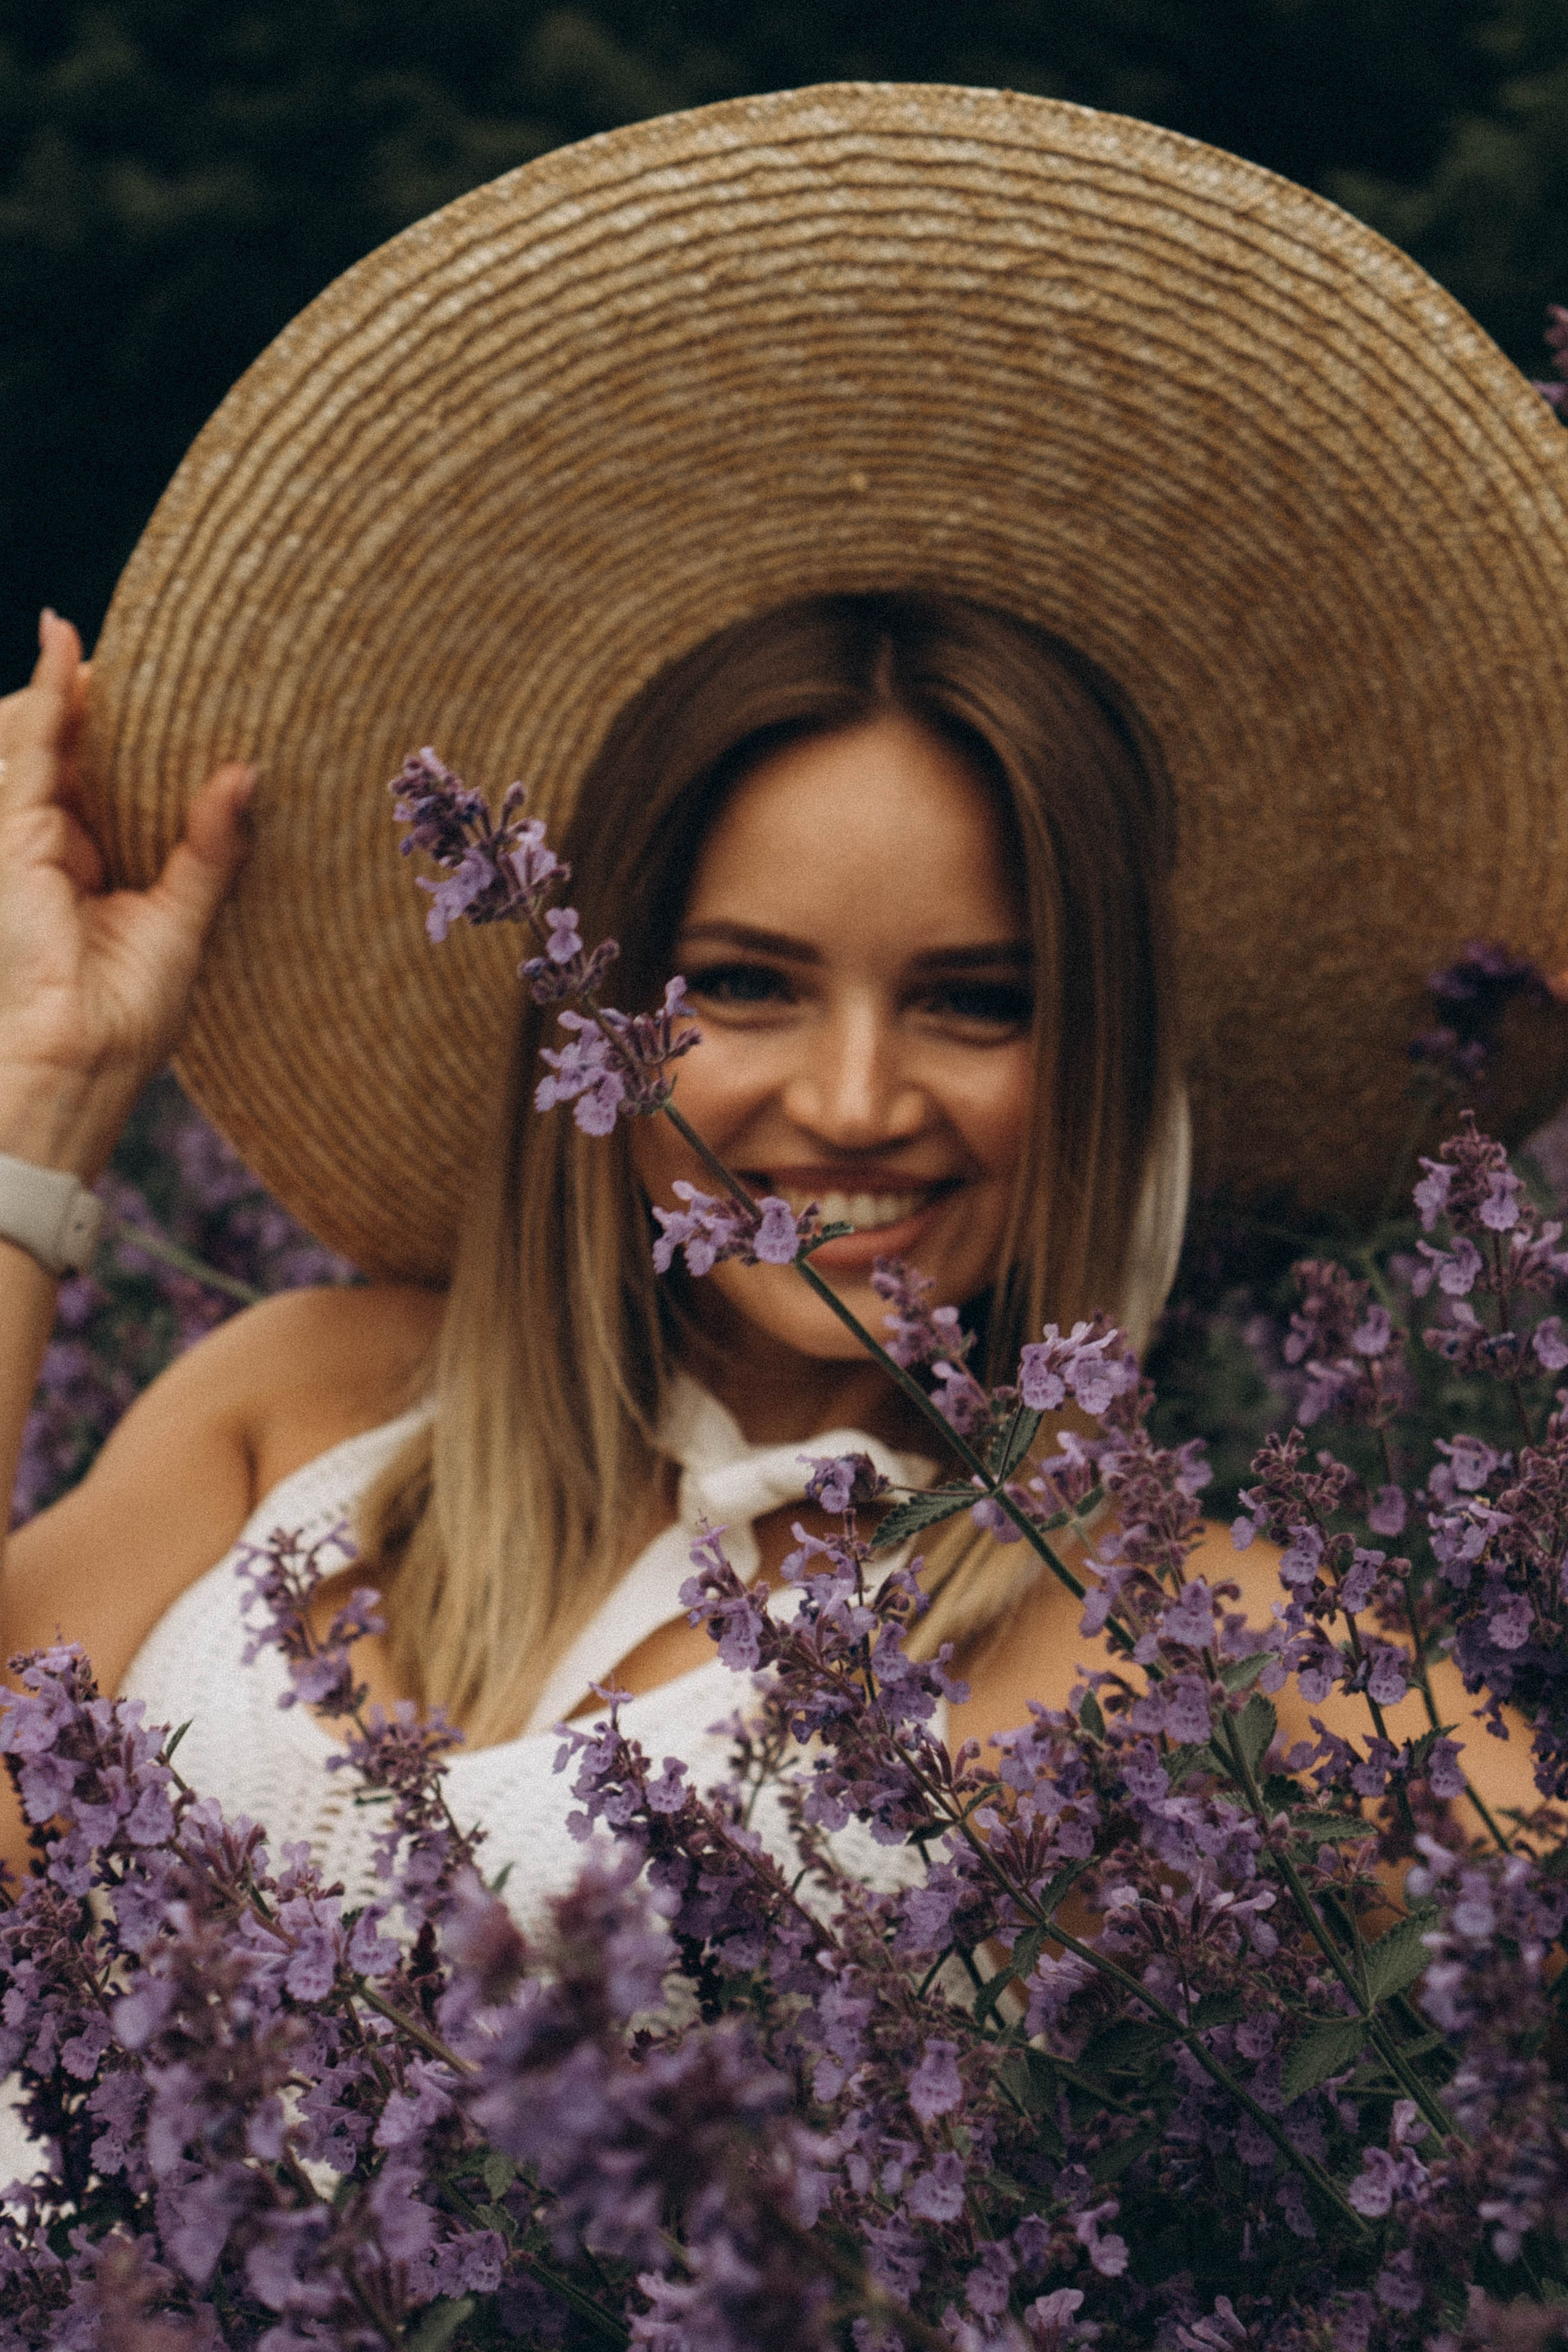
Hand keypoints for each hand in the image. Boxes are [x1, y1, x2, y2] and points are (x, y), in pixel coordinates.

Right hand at [0, 610, 254, 1176]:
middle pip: (74, 754)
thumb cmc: (132, 1017)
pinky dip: (48, 698)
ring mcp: (31, 841)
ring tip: (95, 642)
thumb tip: (246, 773)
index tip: (166, 684)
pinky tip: (63, 650)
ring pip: (43, 741)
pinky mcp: (15, 838)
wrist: (82, 1066)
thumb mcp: (189, 919)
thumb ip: (212, 847)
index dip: (128, 734)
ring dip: (67, 689)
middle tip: (137, 652)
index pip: (109, 783)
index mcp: (100, 869)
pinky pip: (31, 753)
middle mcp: (63, 849)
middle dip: (95, 702)